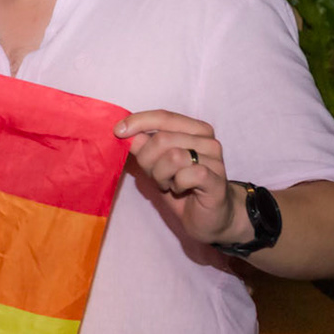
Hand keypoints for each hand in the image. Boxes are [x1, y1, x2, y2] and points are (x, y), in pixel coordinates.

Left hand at [114, 110, 248, 247]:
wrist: (208, 217)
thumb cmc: (181, 187)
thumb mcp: (155, 164)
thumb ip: (144, 146)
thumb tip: (125, 131)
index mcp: (195, 130)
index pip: (163, 116)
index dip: (138, 121)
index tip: (118, 132)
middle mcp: (208, 140)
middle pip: (162, 139)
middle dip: (148, 160)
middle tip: (156, 176)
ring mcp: (215, 159)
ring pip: (172, 156)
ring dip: (161, 175)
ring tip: (169, 184)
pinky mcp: (216, 180)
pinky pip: (185, 175)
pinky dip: (176, 185)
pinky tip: (181, 190)